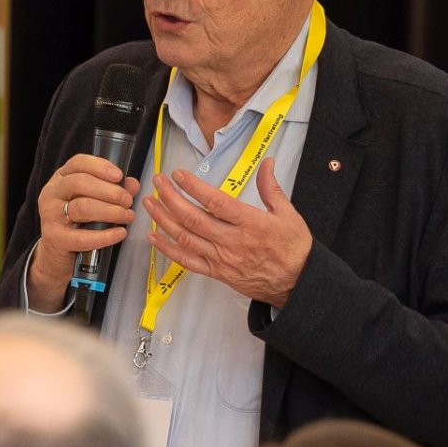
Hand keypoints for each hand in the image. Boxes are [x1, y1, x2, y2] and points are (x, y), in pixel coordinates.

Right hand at [24, 155, 138, 310]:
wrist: (57, 253)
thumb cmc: (78, 222)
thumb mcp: (94, 201)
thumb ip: (114, 190)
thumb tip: (132, 184)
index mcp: (61, 178)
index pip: (78, 163)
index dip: (100, 166)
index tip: (119, 176)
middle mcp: (52, 193)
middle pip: (80, 183)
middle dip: (109, 191)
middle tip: (128, 201)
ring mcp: (50, 215)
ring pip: (82, 207)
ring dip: (110, 211)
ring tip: (128, 216)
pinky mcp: (54, 238)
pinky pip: (82, 237)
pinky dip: (105, 236)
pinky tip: (120, 233)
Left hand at [147, 159, 312, 308]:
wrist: (297, 283)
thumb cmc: (294, 249)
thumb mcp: (288, 213)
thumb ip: (271, 188)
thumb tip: (267, 164)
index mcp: (250, 223)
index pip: (215, 201)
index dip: (194, 187)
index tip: (178, 175)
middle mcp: (232, 241)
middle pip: (193, 218)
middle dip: (171, 198)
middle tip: (159, 183)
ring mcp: (221, 258)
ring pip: (185, 238)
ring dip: (163, 219)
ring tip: (150, 203)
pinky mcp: (217, 272)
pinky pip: (187, 261)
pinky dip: (168, 249)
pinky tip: (155, 237)